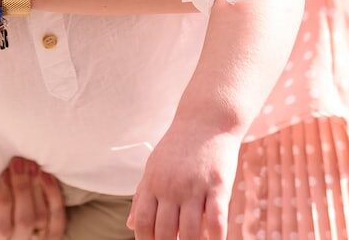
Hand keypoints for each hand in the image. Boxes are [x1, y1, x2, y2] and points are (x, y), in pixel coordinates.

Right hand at [0, 158, 64, 239]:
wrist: (20, 234)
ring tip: (33, 166)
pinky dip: (53, 195)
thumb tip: (1, 169)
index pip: (1, 221)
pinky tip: (47, 176)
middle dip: (22, 188)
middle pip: (24, 219)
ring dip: (37, 187)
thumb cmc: (1, 215)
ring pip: (41, 217)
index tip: (5, 172)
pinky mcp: (55, 236)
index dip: (4, 194)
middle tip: (20, 163)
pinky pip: (57, 217)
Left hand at [127, 125, 239, 239]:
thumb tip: (130, 225)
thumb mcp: (154, 167)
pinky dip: (216, 237)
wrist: (206, 119)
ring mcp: (194, 186)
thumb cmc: (178, 147)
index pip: (143, 222)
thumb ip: (142, 196)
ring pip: (190, 232)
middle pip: (165, 232)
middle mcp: (171, 186)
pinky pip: (216, 219)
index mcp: (153, 183)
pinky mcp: (218, 185)